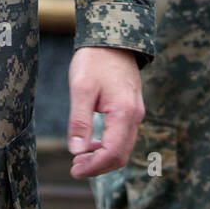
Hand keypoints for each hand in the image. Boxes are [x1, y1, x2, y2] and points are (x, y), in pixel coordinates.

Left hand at [67, 46, 144, 177]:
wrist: (112, 39)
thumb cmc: (95, 60)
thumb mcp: (81, 88)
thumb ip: (80, 121)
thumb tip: (76, 151)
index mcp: (124, 113)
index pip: (112, 153)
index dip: (94, 167)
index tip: (75, 170)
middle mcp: (134, 116)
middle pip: (120, 155)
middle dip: (98, 166)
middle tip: (75, 167)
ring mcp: (135, 113)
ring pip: (122, 148)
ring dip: (102, 158)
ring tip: (79, 157)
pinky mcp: (130, 109)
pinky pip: (122, 137)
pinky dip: (107, 146)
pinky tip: (90, 144)